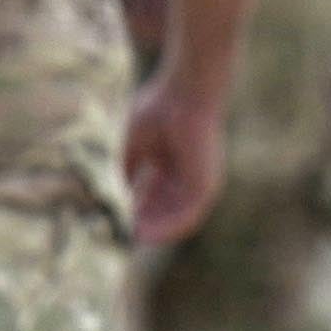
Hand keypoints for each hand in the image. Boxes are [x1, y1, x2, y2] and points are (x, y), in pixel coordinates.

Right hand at [120, 66, 226, 246]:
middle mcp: (190, 174)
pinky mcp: (205, 186)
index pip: (158, 192)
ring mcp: (200, 181)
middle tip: (130, 231)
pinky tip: (150, 232)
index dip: (141, 205)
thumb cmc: (160, 108)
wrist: (184, 93)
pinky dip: (170, 228)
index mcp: (176, 161)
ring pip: (180, 216)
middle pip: (169, 207)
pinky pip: (188, 217)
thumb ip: (130, 166)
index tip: (125, 215)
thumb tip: (126, 190)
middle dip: (149, 220)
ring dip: (159, 229)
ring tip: (138, 236)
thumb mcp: (137, 142)